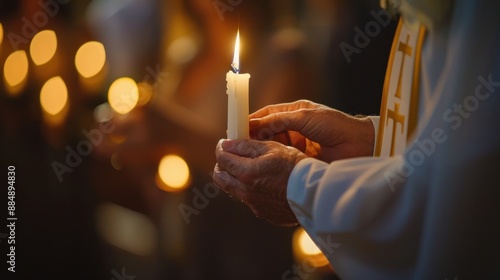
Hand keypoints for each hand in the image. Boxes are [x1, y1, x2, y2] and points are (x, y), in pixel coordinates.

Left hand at [213, 139, 306, 226]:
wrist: (315, 194)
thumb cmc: (296, 167)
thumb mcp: (273, 148)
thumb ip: (246, 146)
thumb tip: (226, 144)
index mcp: (247, 173)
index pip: (222, 158)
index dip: (221, 147)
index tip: (224, 143)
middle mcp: (246, 192)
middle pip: (220, 178)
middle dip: (221, 165)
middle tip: (231, 156)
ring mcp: (254, 205)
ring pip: (233, 190)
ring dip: (235, 178)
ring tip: (248, 168)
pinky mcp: (263, 213)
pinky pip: (249, 200)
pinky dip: (250, 190)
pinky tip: (264, 182)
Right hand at [249, 99, 374, 161]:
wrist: (360, 146)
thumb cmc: (336, 125)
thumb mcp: (305, 117)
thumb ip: (278, 120)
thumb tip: (254, 124)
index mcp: (294, 113)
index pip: (266, 115)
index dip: (251, 122)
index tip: (236, 129)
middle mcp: (293, 128)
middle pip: (266, 132)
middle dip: (253, 138)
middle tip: (238, 147)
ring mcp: (297, 145)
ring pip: (272, 148)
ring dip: (261, 152)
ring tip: (248, 158)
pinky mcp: (300, 160)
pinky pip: (281, 160)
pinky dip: (272, 162)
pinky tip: (264, 167)